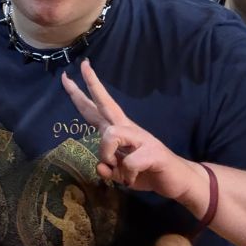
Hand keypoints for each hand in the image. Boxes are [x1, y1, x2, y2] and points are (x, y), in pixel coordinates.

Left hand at [61, 60, 202, 205]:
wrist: (179, 180)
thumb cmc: (147, 172)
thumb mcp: (120, 174)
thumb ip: (108, 169)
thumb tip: (100, 167)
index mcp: (119, 130)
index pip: (97, 108)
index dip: (81, 93)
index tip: (66, 76)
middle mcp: (128, 128)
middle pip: (106, 103)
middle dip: (92, 84)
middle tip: (83, 65)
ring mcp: (141, 138)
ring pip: (111, 135)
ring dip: (107, 156)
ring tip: (117, 169)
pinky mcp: (152, 151)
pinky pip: (128, 162)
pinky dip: (126, 175)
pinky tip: (132, 179)